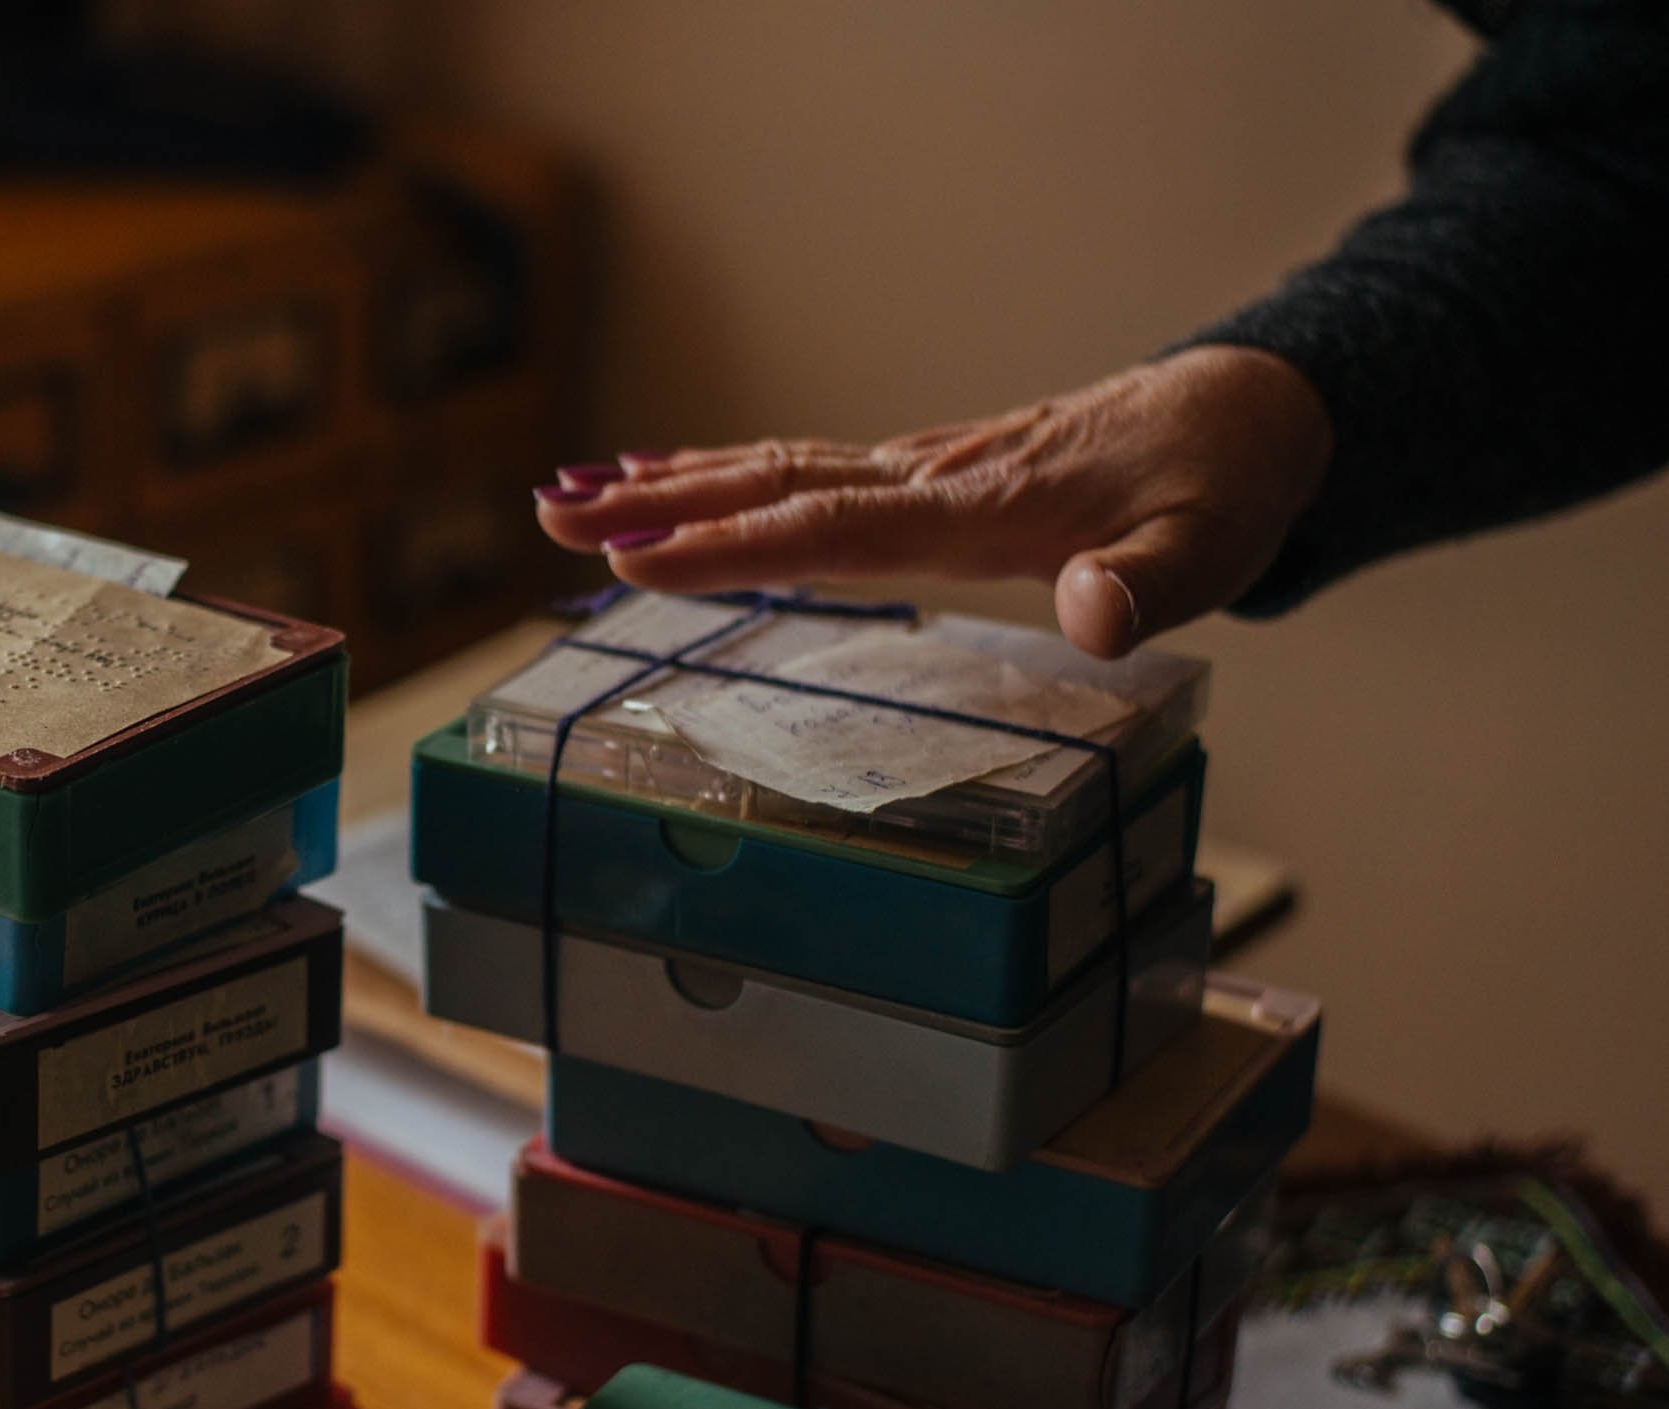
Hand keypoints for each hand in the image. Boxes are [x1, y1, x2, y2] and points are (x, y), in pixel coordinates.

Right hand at [533, 346, 1332, 657]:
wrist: (1243, 409)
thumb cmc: (1222, 486)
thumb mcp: (1212, 546)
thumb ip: (1150, 582)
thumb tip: (1092, 612)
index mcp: (977, 508)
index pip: (829, 526)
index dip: (731, 546)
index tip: (635, 557)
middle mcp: (929, 478)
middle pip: (771, 486)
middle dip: (659, 507)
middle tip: (551, 518)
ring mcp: (921, 468)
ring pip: (773, 468)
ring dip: (670, 485)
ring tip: (568, 500)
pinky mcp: (923, 472)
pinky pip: (800, 467)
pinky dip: (724, 474)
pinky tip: (672, 481)